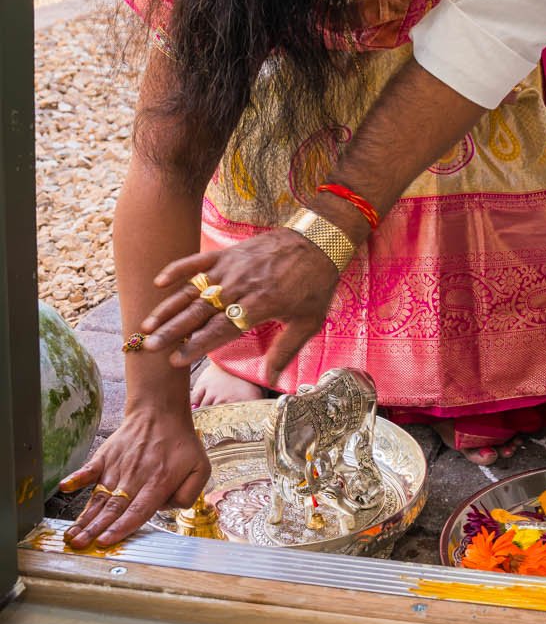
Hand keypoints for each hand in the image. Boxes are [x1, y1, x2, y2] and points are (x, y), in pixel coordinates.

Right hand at [62, 404, 209, 549]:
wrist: (161, 413)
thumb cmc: (180, 444)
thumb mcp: (200, 469)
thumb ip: (189, 494)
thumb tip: (166, 509)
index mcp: (158, 483)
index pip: (137, 511)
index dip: (120, 528)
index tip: (105, 541)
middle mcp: (135, 477)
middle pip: (113, 509)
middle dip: (95, 529)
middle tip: (79, 545)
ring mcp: (118, 467)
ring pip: (99, 497)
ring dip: (84, 517)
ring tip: (71, 533)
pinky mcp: (105, 456)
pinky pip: (89, 469)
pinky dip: (77, 478)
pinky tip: (65, 487)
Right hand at [140, 230, 341, 382]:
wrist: (321, 241)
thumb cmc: (315, 285)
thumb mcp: (308, 322)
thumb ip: (285, 352)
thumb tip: (274, 382)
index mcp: (260, 306)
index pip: (220, 330)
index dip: (196, 346)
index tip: (175, 360)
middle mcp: (241, 286)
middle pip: (200, 312)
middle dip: (172, 330)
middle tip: (149, 346)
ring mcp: (233, 267)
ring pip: (193, 289)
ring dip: (169, 306)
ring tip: (147, 323)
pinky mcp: (229, 253)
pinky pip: (198, 260)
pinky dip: (178, 269)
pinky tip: (159, 282)